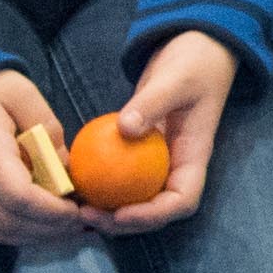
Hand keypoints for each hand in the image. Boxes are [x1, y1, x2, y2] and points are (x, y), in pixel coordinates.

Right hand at [0, 67, 99, 251]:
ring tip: (63, 226)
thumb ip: (48, 126)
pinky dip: (14, 232)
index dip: (52, 211)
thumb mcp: (20, 90)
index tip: (78, 208)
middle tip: (80, 221)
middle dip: (50, 228)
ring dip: (33, 236)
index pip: (19, 196)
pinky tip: (37, 223)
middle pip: (10, 222)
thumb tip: (67, 167)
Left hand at [97, 31, 232, 235]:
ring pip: (138, 198)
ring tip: (78, 205)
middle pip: (157, 210)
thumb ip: (152, 104)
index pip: (182, 199)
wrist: (196, 50)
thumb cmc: (194, 64)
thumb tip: (124, 130)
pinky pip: (124, 175)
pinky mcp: (143, 151)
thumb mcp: (176, 80)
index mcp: (194, 155)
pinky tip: (76, 181)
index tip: (121, 212)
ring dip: (110, 210)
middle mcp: (178, 165)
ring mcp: (161, 160)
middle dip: (124, 222)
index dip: (153, 214)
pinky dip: (103, 184)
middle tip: (87, 214)